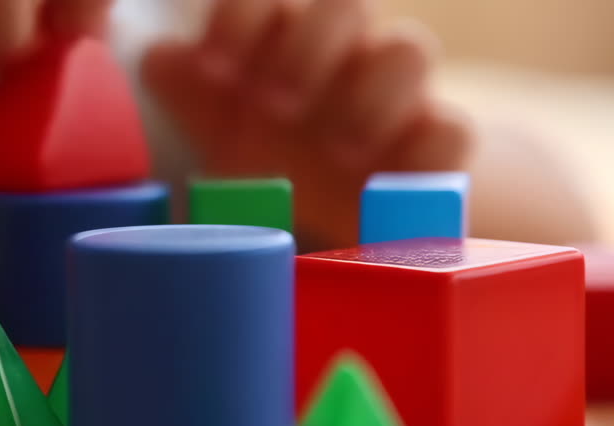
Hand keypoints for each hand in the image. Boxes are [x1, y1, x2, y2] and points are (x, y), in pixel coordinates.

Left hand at [143, 0, 472, 248]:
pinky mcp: (439, 151)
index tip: (213, 69)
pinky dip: (423, 150)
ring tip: (336, 148)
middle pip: (348, 4)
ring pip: (410, 49)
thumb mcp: (226, 130)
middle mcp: (350, 54)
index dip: (244, 19)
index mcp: (292, 37)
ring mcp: (401, 97)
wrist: (345, 216)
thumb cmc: (275, 157)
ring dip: (368, 94)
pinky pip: (454, 130)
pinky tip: (381, 181)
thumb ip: (193, 91)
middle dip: (307, 46)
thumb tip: (159, 58)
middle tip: (273, 106)